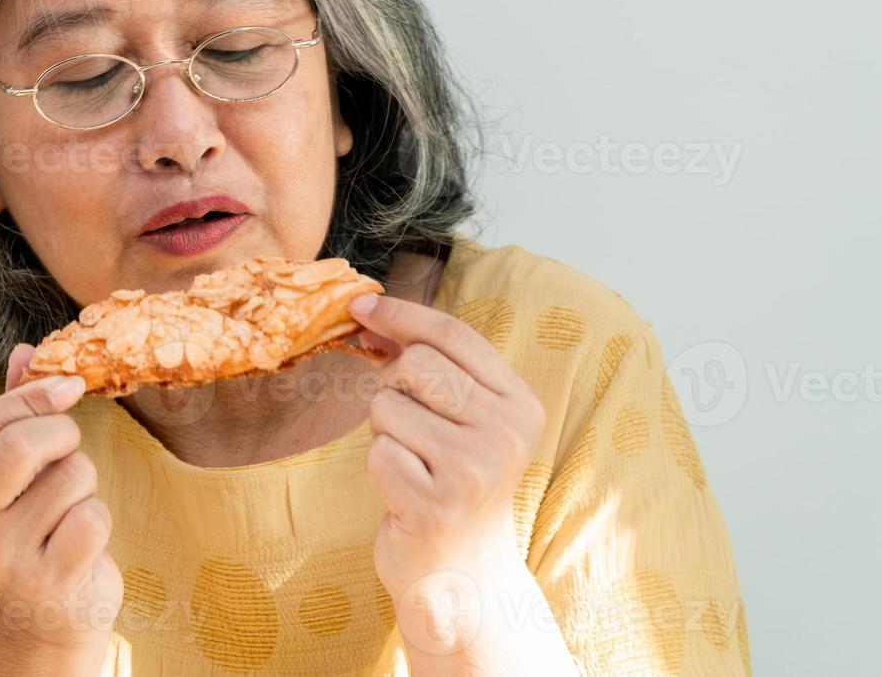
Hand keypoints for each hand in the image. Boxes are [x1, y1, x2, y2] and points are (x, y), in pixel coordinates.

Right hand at [0, 342, 121, 656]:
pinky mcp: (46, 580)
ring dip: (84, 482)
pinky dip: (98, 519)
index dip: (30, 396)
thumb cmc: (28, 519)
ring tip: (66, 507)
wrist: (38, 610)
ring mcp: (2, 555)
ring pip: (69, 476)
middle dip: (61, 432)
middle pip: (18, 445)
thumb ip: (15, 408)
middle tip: (69, 446)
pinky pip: (92, 518)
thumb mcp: (10, 467)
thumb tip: (29, 348)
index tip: (68, 388)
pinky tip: (78, 540)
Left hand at [347, 293, 546, 649]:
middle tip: (412, 432)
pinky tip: (405, 494)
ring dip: (385, 431)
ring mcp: (472, 471)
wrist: (464, 576)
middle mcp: (506, 434)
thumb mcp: (462, 419)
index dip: (402, 313)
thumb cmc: (453, 484)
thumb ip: (429, 364)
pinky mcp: (434, 504)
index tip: (361, 305)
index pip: (454, 334)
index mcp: (520, 406)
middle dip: (395, 389)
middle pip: (415, 364)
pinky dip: (379, 469)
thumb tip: (370, 309)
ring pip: (388, 404)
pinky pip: (377, 451)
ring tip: (413, 464)